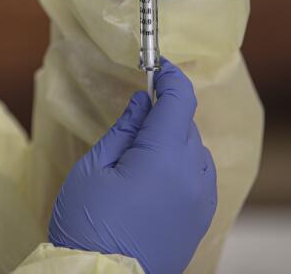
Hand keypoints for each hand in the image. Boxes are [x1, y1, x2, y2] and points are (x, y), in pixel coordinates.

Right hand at [48, 60, 215, 273]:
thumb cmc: (88, 225)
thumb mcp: (94, 169)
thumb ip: (124, 130)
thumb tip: (141, 103)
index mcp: (165, 158)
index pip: (180, 100)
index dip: (169, 76)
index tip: (156, 65)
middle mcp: (194, 176)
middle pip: (187, 126)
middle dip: (164, 113)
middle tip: (133, 118)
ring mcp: (202, 200)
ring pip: (195, 151)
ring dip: (174, 140)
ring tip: (140, 154)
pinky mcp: (201, 220)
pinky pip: (199, 177)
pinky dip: (182, 165)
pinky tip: (154, 177)